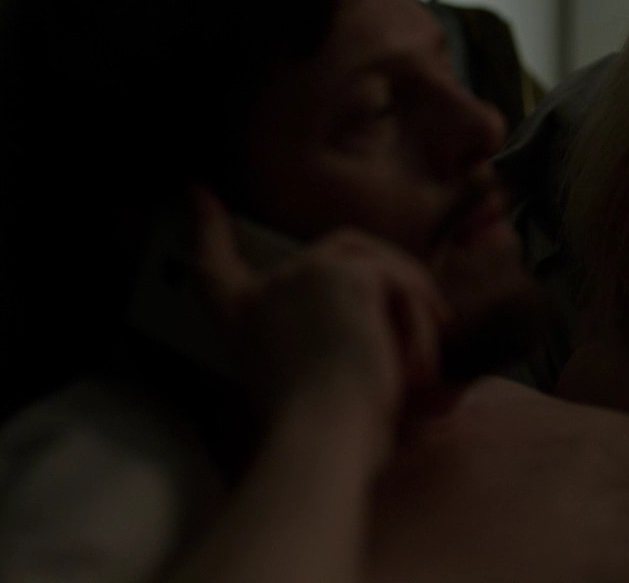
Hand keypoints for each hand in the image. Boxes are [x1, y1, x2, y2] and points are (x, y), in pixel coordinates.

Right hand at [191, 186, 449, 425]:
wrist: (324, 438)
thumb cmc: (324, 431)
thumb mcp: (310, 378)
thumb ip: (324, 335)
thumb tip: (388, 312)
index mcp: (241, 317)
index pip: (214, 260)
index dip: (207, 224)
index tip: (198, 190)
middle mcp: (263, 289)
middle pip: (340, 250)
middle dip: (390, 277)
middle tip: (431, 316)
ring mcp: (303, 272)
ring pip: (381, 264)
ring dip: (414, 309)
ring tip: (421, 364)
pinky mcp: (345, 272)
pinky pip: (401, 282)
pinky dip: (420, 322)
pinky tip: (415, 364)